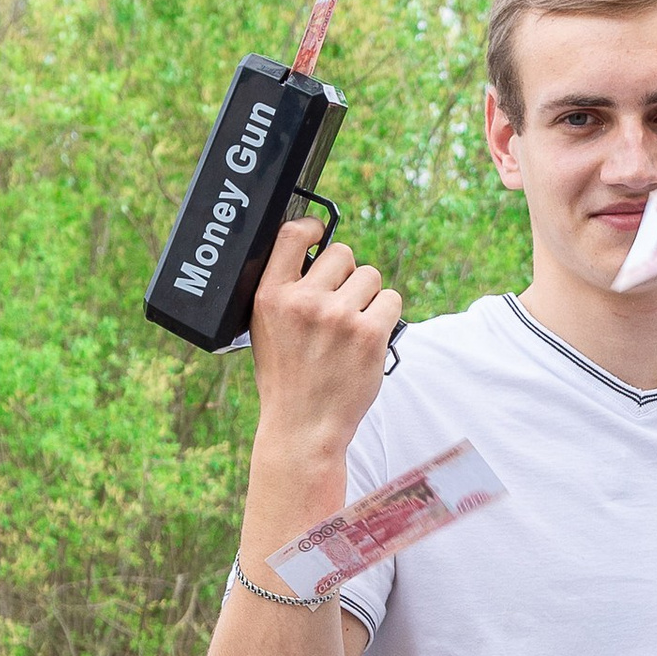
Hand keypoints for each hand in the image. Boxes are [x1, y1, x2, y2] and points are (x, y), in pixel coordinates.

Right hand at [245, 217, 402, 461]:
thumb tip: (313, 254)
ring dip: (368, 296)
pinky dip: (385, 315)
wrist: (303, 427)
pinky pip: (391, 300)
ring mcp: (338, 317)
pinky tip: (370, 336)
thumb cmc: (287, 378)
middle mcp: (303, 302)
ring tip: (353, 326)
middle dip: (346, 274)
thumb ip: (285, 291)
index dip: (313, 228)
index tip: (320, 234)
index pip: (292, 235)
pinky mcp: (369, 335)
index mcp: (271, 296)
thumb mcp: (265, 329)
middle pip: (343, 253)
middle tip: (340, 305)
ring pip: (370, 276)